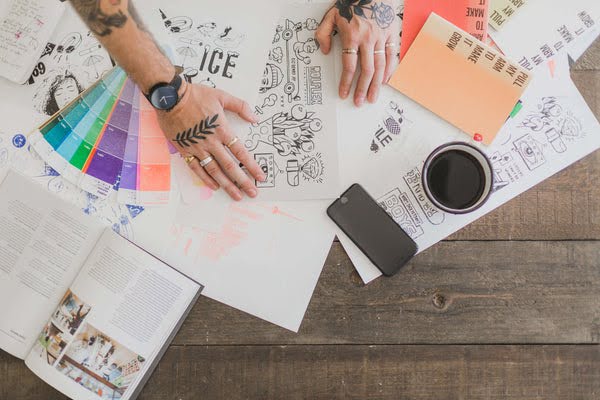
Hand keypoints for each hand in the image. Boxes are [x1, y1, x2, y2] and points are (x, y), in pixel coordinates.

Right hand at [158, 84, 265, 200]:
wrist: (170, 97)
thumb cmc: (196, 95)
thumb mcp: (222, 96)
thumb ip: (240, 106)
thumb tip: (255, 119)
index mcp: (222, 129)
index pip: (241, 152)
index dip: (252, 166)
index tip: (261, 176)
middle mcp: (211, 142)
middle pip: (230, 166)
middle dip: (243, 181)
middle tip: (252, 193)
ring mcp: (197, 148)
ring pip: (214, 171)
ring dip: (227, 185)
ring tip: (236, 195)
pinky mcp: (185, 150)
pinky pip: (196, 168)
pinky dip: (206, 179)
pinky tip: (214, 186)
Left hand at [316, 0, 400, 106]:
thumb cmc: (352, 1)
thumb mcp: (331, 14)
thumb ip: (323, 33)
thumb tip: (323, 50)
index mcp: (352, 35)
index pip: (349, 65)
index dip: (346, 82)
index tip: (344, 93)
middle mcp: (368, 38)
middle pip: (366, 70)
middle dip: (362, 89)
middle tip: (359, 101)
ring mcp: (382, 36)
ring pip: (380, 66)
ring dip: (376, 84)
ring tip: (372, 97)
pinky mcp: (392, 33)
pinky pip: (392, 55)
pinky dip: (390, 69)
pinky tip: (385, 80)